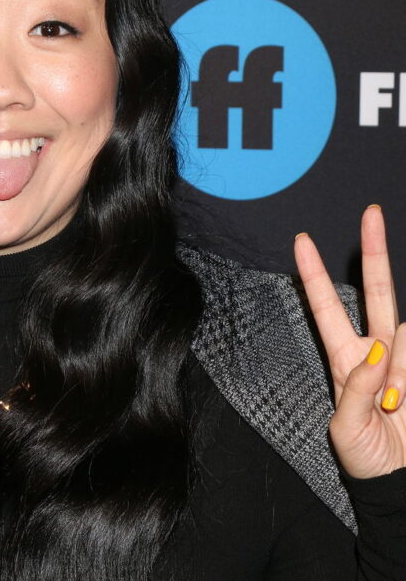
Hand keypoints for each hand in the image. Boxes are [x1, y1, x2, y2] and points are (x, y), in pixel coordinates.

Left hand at [294, 204, 405, 478]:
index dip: (314, 274)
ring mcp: (404, 359)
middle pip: (374, 291)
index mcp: (344, 359)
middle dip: (373, 252)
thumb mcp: (345, 427)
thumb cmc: (364, 456)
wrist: (400, 482)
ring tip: (396, 407)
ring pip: (405, 330)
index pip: (325, 306)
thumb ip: (356, 388)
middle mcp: (376, 350)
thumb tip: (378, 349)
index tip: (300, 240)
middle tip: (370, 214)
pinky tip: (405, 398)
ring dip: (402, 367)